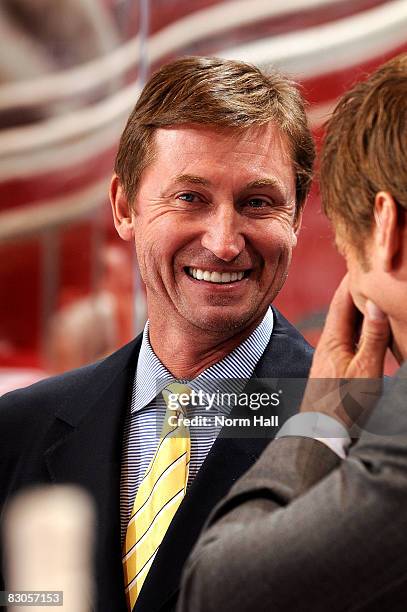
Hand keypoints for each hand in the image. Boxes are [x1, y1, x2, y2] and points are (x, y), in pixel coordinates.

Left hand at [300, 275, 389, 429]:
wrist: (321, 434)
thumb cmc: (343, 407)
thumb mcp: (365, 372)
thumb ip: (372, 338)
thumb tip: (375, 305)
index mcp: (333, 340)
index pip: (343, 299)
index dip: (354, 279)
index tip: (364, 261)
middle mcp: (328, 343)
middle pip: (344, 308)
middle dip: (358, 289)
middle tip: (372, 271)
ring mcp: (330, 355)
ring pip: (347, 323)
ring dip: (360, 307)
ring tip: (374, 293)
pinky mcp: (334, 367)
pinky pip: (348, 337)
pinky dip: (360, 326)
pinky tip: (369, 329)